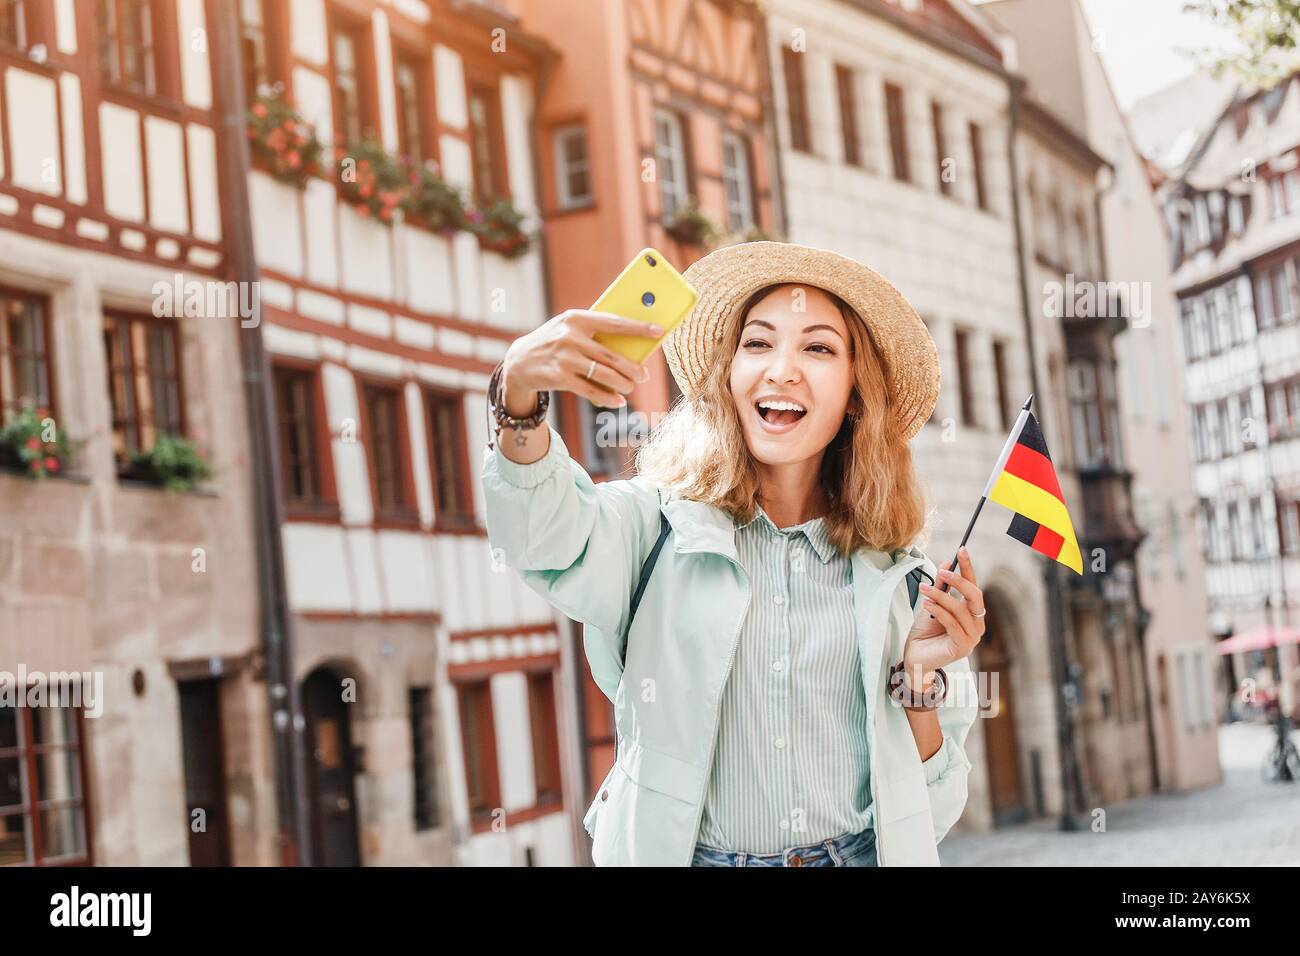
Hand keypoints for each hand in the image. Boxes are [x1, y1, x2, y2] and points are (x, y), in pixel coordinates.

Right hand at [501, 309, 663, 412]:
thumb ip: (594, 333)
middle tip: (644, 375)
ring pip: (604, 374)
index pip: (613, 322)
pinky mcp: (559, 377)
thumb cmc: (554, 342)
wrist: (519, 361)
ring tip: (631, 388)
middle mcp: (569, 336)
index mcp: (576, 318)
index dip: (638, 328)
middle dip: (632, 368)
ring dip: (622, 384)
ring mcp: (563, 358)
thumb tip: (630, 345)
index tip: (658, 331)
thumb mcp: (569, 329)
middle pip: (611, 355)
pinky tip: (617, 402)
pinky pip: (590, 390)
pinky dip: (607, 398)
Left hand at [902, 546, 984, 681]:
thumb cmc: (925, 632)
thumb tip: (947, 561)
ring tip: (924, 589)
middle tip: (942, 571)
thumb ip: (941, 586)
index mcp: (972, 612)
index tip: (962, 549)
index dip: (968, 568)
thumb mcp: (932, 603)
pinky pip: (953, 624)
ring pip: (961, 610)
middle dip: (959, 581)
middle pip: (975, 596)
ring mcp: (972, 637)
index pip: (973, 586)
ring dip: (941, 596)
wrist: (915, 657)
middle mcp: (977, 624)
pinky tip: (928, 604)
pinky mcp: (963, 648)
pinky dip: (940, 611)